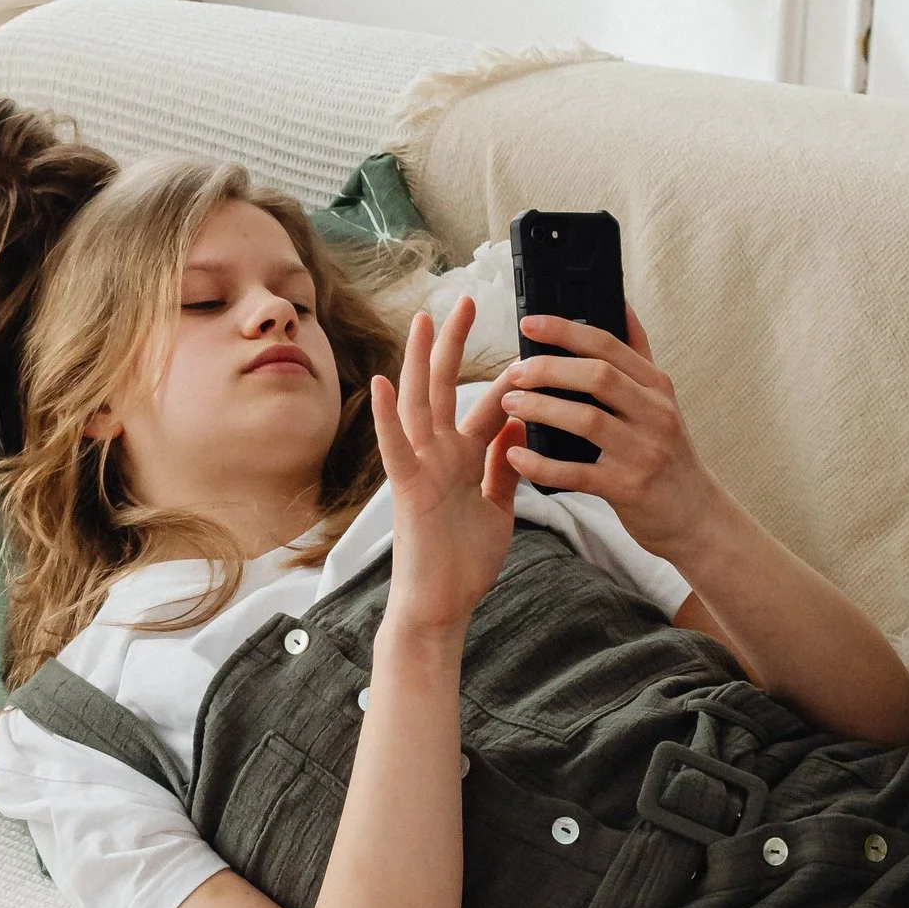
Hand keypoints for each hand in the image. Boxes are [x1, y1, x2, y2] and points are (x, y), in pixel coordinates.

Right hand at [373, 295, 515, 639]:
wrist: (441, 606)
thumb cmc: (465, 563)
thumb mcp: (497, 507)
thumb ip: (504, 466)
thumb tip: (521, 424)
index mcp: (462, 458)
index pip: (489, 405)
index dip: (507, 374)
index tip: (525, 341)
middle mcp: (438, 455)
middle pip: (445, 388)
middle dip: (453, 345)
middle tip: (465, 301)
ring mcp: (420, 469)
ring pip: (419, 405)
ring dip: (418, 362)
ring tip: (421, 320)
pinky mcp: (408, 491)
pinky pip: (396, 449)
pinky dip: (388, 417)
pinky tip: (383, 383)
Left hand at [499, 303, 715, 555]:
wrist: (697, 516)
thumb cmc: (667, 453)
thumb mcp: (661, 400)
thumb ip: (638, 356)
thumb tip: (620, 304)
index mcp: (656, 386)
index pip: (609, 345)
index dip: (565, 330)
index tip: (528, 323)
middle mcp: (655, 413)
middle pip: (597, 376)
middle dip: (548, 369)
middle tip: (513, 372)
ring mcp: (643, 451)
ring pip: (586, 420)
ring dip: (541, 409)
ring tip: (511, 404)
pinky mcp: (628, 488)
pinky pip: (576, 473)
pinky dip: (542, 464)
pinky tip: (516, 457)